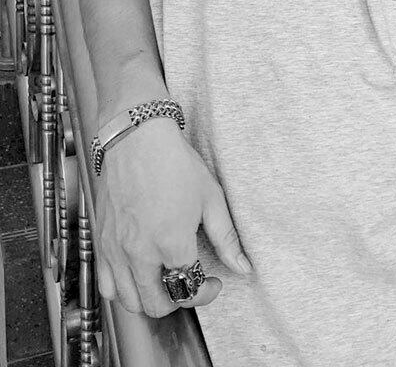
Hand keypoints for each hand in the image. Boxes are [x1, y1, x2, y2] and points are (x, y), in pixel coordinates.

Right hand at [94, 117, 252, 317]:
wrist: (137, 140)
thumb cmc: (175, 164)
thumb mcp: (211, 198)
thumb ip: (226, 238)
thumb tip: (243, 266)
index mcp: (171, 243)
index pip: (190, 289)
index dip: (207, 292)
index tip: (214, 282)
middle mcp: (139, 253)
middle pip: (157, 305)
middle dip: (180, 301)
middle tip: (192, 284)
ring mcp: (115, 250)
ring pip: (129, 301)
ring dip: (151, 300)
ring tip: (167, 282)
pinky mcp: (100, 243)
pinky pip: (106, 285)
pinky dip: (123, 291)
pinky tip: (140, 275)